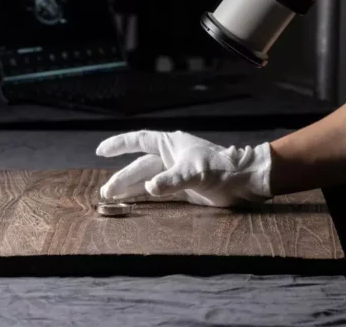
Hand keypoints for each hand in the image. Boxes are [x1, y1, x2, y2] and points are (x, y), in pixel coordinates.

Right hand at [95, 131, 272, 207]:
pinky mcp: (183, 189)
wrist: (244, 181)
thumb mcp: (196, 172)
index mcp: (171, 144)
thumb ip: (172, 179)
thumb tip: (150, 188)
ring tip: (111, 198)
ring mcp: (176, 173)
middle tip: (106, 192)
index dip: (120, 144)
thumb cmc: (221, 168)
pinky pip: (158, 193)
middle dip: (122, 177)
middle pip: (140, 166)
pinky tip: (133, 203)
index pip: (139, 141)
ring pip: (147, 180)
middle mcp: (171, 157)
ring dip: (130, 189)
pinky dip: (145, 197)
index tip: (101, 150)